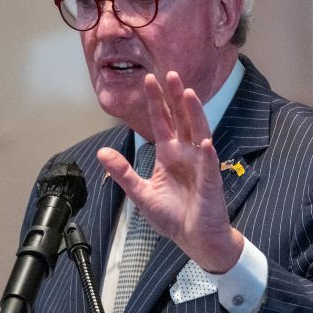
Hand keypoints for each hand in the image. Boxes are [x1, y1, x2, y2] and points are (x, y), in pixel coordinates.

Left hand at [96, 72, 244, 272]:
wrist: (194, 239)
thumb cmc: (173, 215)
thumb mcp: (140, 192)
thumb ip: (122, 172)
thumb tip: (102, 152)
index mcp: (168, 155)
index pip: (161, 122)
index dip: (155, 102)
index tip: (149, 79)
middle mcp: (185, 155)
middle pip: (181, 119)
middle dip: (175, 97)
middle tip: (170, 73)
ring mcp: (200, 166)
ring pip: (198, 134)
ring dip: (194, 115)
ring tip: (188, 94)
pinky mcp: (210, 184)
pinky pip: (209, 166)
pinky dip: (207, 154)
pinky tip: (204, 142)